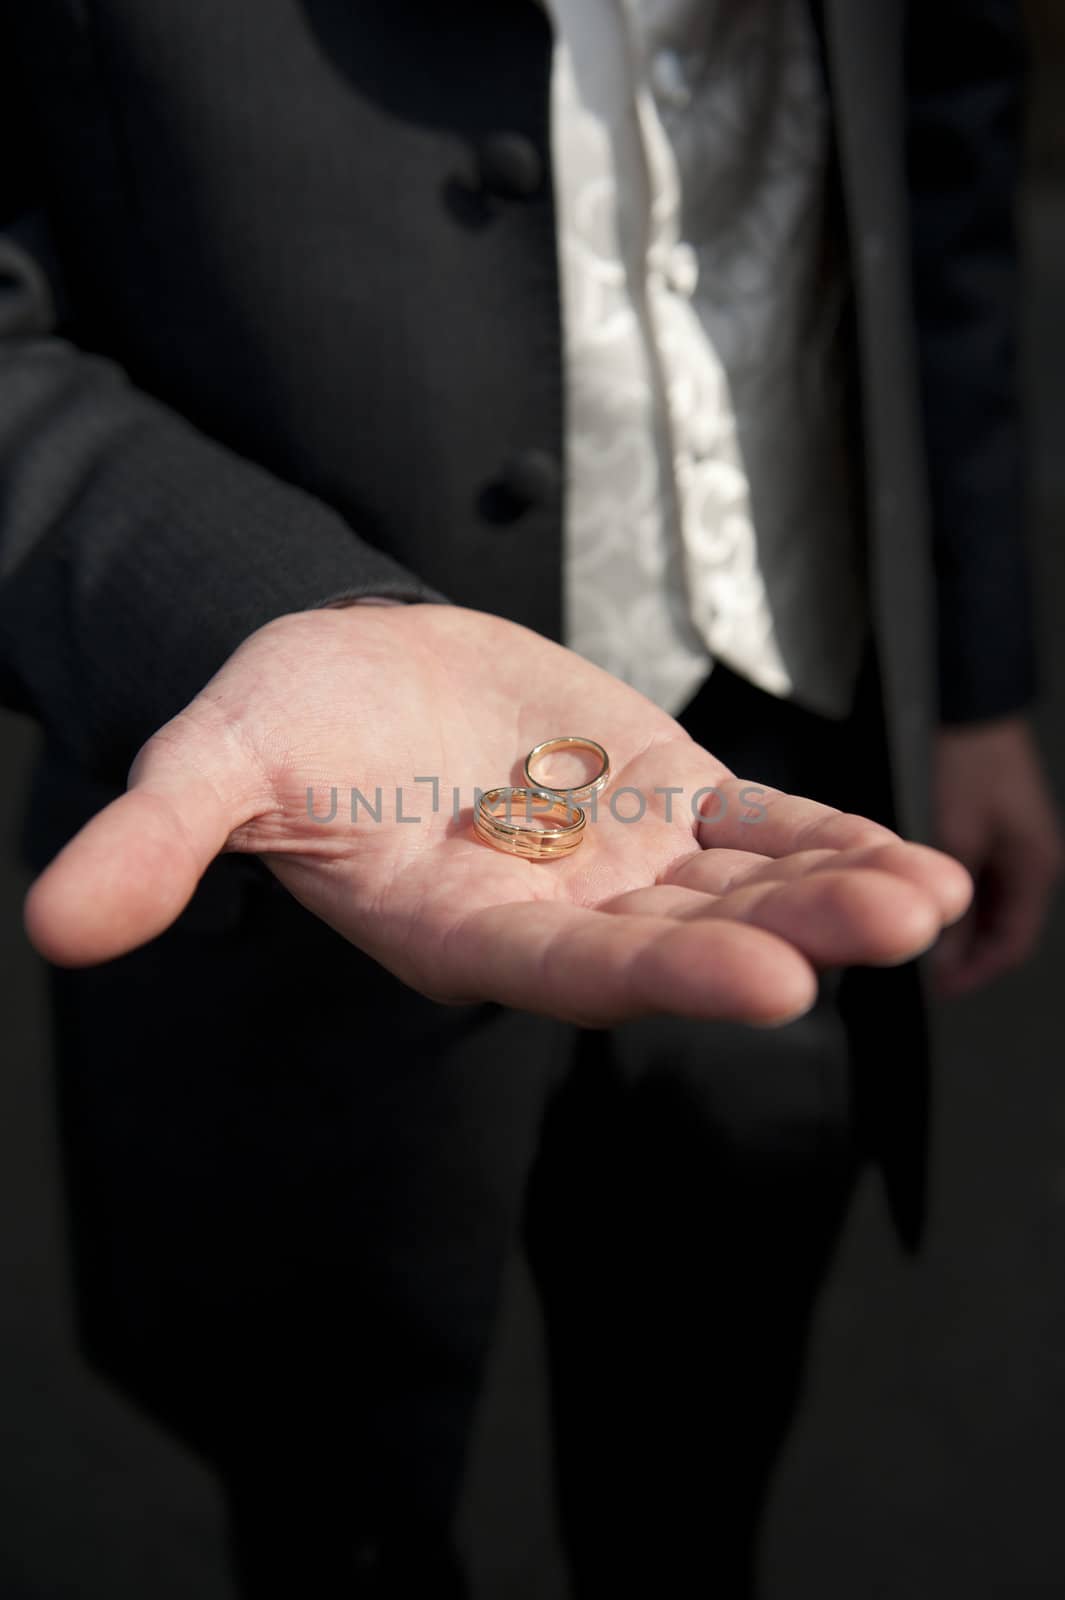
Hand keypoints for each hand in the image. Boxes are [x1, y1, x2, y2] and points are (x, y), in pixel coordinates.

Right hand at [24, 605, 971, 1026]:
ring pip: (740, 887)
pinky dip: (832, 840)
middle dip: (786, 933)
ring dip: (837, 891)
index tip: (768, 984)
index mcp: (458, 926)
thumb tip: (57, 927)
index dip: (662, 977)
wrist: (355, 668)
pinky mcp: (665, 798)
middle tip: (895, 922)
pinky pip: (760, 829)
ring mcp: (620, 860)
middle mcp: (554, 913)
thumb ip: (160, 839)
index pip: (566, 971)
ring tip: (932, 894)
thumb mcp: (217, 756)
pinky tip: (918, 860)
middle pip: (681, 937)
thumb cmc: (285, 716)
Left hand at [931, 715, 1062, 996]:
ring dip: (966, 933)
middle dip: (970, 958)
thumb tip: (944, 954)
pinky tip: (933, 911)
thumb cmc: (973, 766)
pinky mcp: (1004, 840)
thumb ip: (955, 899)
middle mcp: (1035, 866)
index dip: (976, 972)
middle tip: (930, 976)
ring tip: (926, 948)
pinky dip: (964, 906)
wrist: (978, 716)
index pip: (1012, 944)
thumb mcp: (959, 838)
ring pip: (995, 912)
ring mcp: (1022, 853)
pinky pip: (987, 887)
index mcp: (1034, 870)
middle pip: (1006, 932)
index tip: (943, 990)